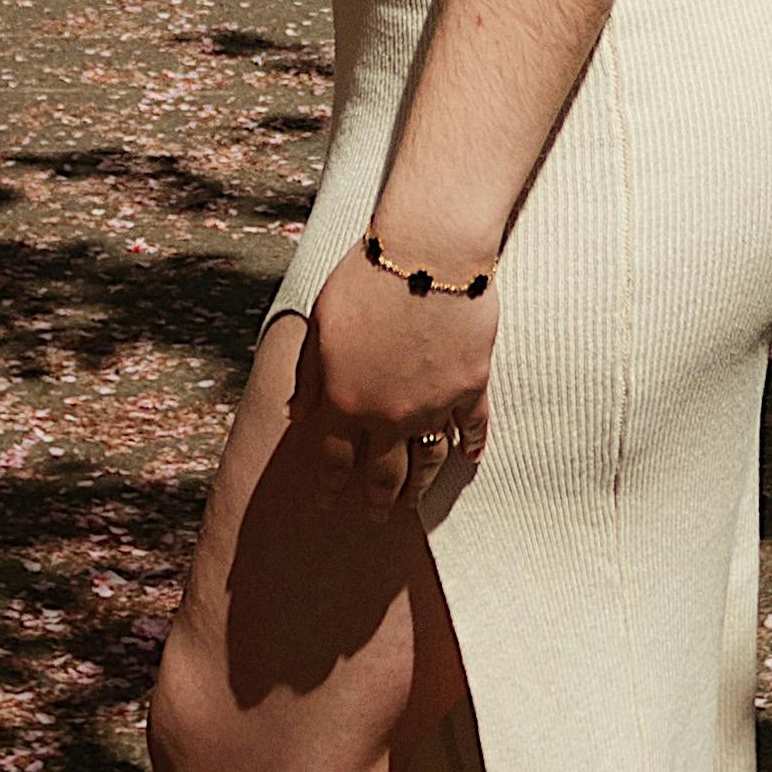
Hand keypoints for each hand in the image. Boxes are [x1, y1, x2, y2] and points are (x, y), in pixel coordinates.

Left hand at [296, 261, 494, 522]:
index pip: (336, 460)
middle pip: (384, 473)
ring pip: (428, 461)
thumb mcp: (320, 324)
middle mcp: (391, 414)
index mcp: (347, 401)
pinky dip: (471, 446)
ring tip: (414, 504)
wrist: (428, 252)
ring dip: (420, 487)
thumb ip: (310, 375)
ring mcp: (435, 404)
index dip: (331, 486)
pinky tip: (469, 459)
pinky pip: (472, 427)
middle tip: (375, 518)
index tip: (330, 503)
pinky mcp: (472, 385)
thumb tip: (298, 414)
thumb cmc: (365, 279)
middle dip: (377, 501)